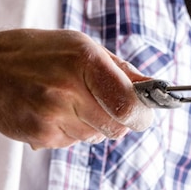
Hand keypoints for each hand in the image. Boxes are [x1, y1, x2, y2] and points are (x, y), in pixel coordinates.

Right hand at [0, 29, 153, 147]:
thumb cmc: (36, 53)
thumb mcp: (81, 46)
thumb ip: (121, 70)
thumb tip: (154, 87)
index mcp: (85, 60)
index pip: (129, 104)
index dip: (142, 113)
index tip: (143, 112)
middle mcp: (68, 88)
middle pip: (118, 126)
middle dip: (118, 120)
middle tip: (102, 105)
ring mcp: (52, 114)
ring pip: (96, 136)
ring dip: (92, 125)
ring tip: (69, 103)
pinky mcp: (41, 134)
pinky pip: (73, 143)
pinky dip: (70, 132)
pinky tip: (53, 112)